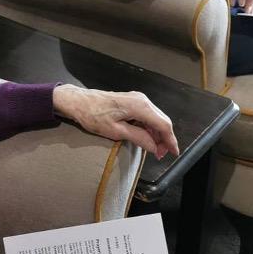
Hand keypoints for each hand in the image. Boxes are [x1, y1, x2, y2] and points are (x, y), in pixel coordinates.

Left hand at [52, 84, 178, 159]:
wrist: (78, 101)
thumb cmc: (92, 114)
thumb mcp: (115, 131)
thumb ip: (138, 138)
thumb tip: (154, 147)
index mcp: (139, 106)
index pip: (163, 124)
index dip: (170, 140)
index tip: (173, 153)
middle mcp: (141, 100)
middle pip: (162, 121)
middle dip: (164, 139)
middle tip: (161, 155)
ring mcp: (137, 99)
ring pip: (156, 118)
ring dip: (157, 134)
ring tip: (153, 149)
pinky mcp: (132, 101)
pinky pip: (147, 115)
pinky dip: (149, 127)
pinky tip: (146, 138)